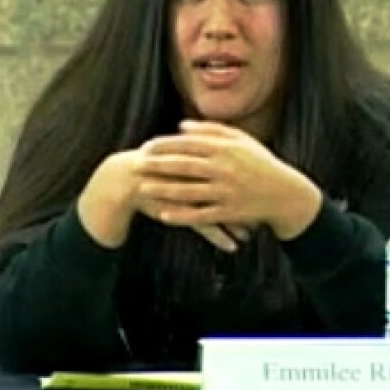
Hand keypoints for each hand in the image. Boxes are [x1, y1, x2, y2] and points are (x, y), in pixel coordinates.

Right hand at [76, 147, 253, 251]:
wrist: (125, 177)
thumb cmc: (156, 163)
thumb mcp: (179, 150)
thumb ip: (200, 147)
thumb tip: (222, 142)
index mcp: (200, 156)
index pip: (232, 168)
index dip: (248, 179)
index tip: (263, 189)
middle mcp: (198, 175)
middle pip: (231, 189)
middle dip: (248, 202)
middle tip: (263, 211)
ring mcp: (189, 194)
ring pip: (220, 211)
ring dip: (237, 224)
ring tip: (251, 234)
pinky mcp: (179, 212)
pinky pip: (204, 226)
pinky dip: (219, 237)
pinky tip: (233, 247)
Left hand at [134, 120, 321, 240]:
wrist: (285, 194)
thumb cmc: (261, 163)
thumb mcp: (241, 140)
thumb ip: (211, 130)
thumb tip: (181, 126)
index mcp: (226, 149)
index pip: (188, 144)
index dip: (164, 145)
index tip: (145, 147)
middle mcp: (224, 169)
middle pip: (183, 166)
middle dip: (157, 166)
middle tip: (135, 165)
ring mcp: (227, 191)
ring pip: (188, 191)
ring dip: (163, 190)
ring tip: (143, 189)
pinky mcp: (229, 212)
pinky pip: (201, 215)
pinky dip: (182, 216)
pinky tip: (164, 216)